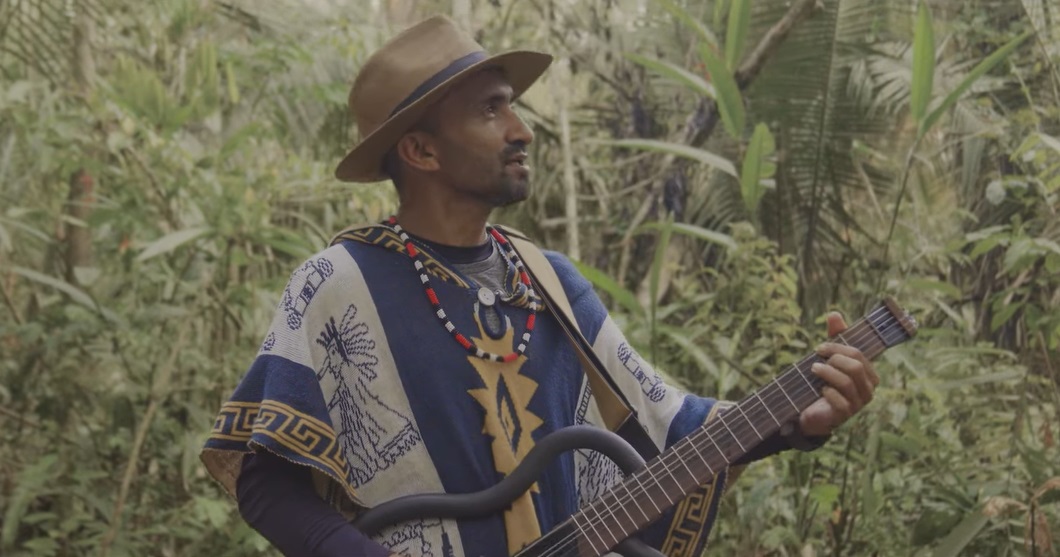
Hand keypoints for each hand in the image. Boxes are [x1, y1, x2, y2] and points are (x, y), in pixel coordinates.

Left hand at [797, 312, 879, 436]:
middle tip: (816, 360)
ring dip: (827, 373)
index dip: (838, 348)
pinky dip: (827, 391)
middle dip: (833, 359)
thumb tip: (834, 314)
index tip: (819, 348)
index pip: (858, 354)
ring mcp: (858, 403)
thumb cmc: (825, 382)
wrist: (812, 411)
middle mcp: (868, 389)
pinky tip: (820, 390)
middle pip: (855, 366)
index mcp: (869, 374)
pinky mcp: (846, 414)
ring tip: (813, 370)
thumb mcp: (830, 359)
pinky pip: (839, 399)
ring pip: (847, 381)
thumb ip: (835, 338)